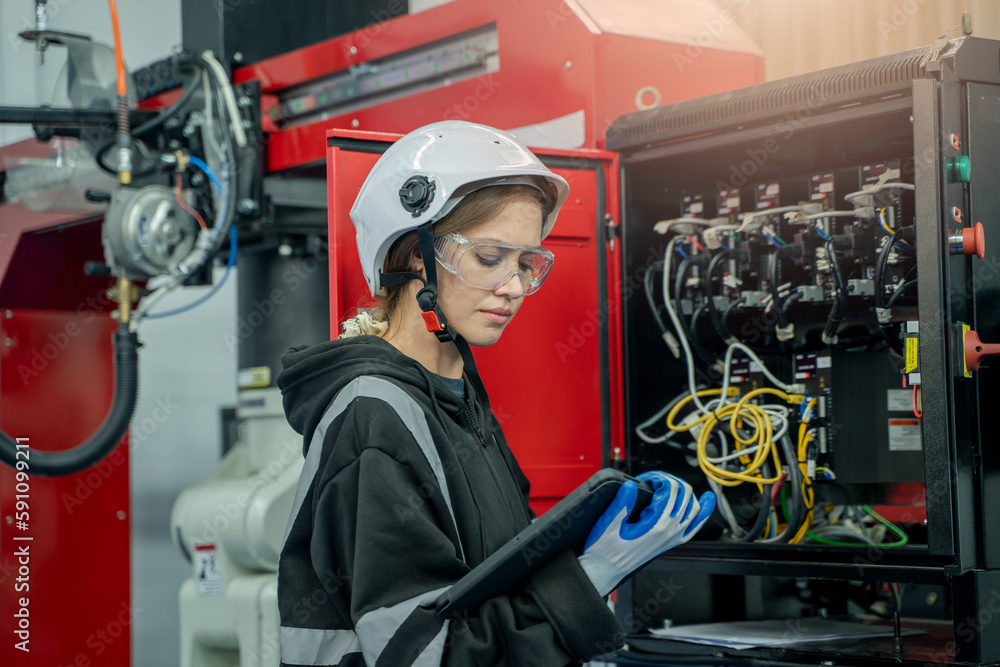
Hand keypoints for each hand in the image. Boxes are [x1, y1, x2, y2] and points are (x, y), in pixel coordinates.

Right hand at [577, 471, 714, 595]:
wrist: (607, 570)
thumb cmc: (605, 550)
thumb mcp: (607, 524)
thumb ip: (621, 503)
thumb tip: (631, 485)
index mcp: (655, 525)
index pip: (669, 489)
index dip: (658, 476)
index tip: (645, 477)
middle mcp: (669, 531)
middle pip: (685, 495)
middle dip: (672, 480)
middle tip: (655, 479)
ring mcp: (673, 538)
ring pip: (694, 509)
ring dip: (687, 492)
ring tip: (675, 484)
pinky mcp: (671, 543)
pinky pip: (695, 527)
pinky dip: (703, 513)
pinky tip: (706, 503)